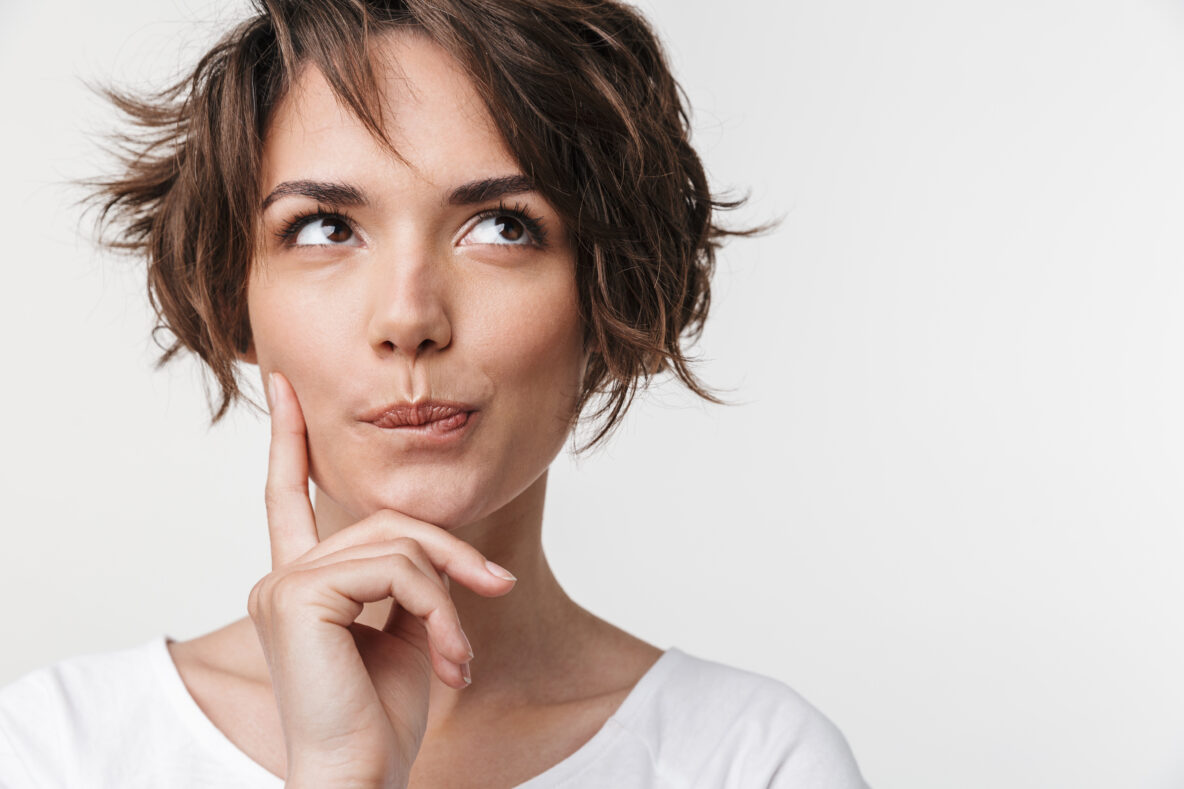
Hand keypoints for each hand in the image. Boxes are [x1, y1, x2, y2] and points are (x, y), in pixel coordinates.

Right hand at [247, 371, 517, 787]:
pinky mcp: (297, 598)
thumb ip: (407, 579)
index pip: (288, 496)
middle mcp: (280, 578)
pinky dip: (440, 610)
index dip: (289, 438)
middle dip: (450, 552)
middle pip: (383, 520)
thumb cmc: (381, 721)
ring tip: (461, 656)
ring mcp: (282, 585)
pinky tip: (450, 659)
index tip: (284, 383)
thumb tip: (444, 550)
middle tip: (498, 586)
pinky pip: (397, 571)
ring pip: (398, 544)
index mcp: (300, 584)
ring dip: (451, 596)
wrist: (360, 779)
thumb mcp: (407, 633)